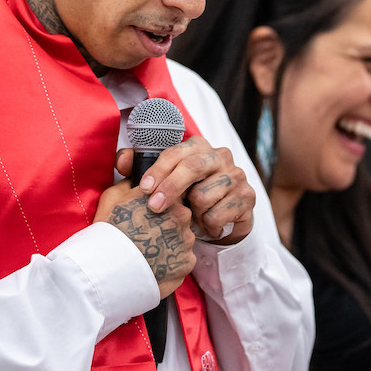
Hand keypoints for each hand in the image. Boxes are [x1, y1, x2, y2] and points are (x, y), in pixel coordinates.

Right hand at [96, 179, 195, 298]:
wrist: (110, 266)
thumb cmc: (110, 230)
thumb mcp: (113, 196)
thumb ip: (131, 184)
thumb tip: (136, 182)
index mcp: (167, 198)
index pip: (171, 199)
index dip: (158, 209)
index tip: (147, 219)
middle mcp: (182, 217)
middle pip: (179, 220)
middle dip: (166, 227)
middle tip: (146, 236)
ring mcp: (186, 241)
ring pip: (182, 241)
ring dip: (170, 246)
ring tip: (149, 253)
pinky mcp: (186, 263)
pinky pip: (182, 261)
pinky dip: (171, 264)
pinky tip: (155, 265)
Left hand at [115, 136, 254, 245]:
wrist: (224, 219)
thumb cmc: (189, 196)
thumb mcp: (165, 182)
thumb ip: (140, 168)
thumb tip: (122, 160)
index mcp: (199, 146)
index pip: (176, 152)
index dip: (158, 170)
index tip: (143, 188)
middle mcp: (220, 155)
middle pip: (192, 167)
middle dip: (170, 188)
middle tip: (154, 207)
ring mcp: (236, 175)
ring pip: (204, 195)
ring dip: (192, 212)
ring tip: (193, 215)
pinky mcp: (247, 197)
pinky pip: (217, 215)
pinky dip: (207, 225)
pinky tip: (208, 224)